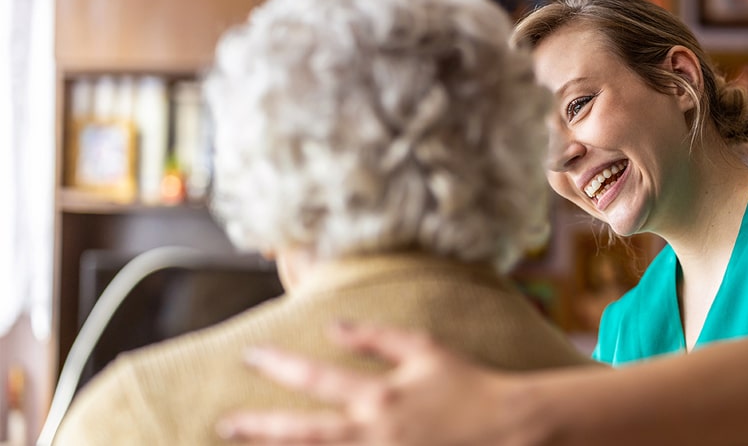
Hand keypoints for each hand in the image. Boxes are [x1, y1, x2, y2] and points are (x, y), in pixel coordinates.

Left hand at [216, 322, 533, 445]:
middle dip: (259, 428)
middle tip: (223, 424)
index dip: (278, 365)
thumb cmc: (469, 385)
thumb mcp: (425, 350)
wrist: (510, 430)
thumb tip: (334, 326)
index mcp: (379, 396)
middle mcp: (373, 433)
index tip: (250, 354)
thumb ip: (376, 338)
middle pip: (302, 434)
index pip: (315, 379)